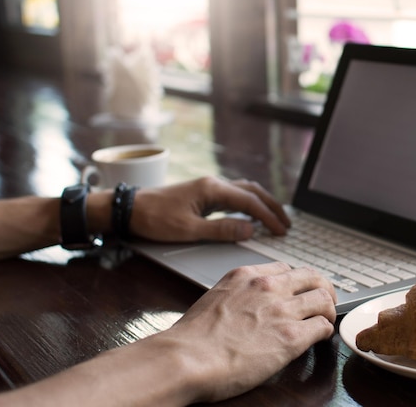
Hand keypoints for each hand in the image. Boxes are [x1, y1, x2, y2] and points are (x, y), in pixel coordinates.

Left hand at [129, 176, 290, 242]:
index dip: (268, 217)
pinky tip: (251, 213)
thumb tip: (250, 230)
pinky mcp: (203, 193)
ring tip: (274, 218)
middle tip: (286, 223)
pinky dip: (248, 203)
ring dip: (261, 203)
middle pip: (252, 191)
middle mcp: (213, 184)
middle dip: (271, 206)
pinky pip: (233, 195)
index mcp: (212, 189)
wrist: (129, 208)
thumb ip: (221, 230)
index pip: (249, 202)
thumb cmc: (154, 219)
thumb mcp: (188, 230)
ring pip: (244, 190)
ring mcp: (208, 187)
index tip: (281, 231)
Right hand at [169, 262, 336, 402]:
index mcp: (246, 275)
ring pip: (323, 298)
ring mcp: (282, 310)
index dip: (296, 281)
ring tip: (325, 319)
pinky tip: (320, 337)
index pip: (285, 269)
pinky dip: (325, 330)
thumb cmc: (192, 338)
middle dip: (322, 288)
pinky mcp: (291, 337)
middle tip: (324, 300)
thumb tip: (244, 307)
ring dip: (328, 309)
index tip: (299, 291)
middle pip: (312, 276)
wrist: (187, 358)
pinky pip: (323, 326)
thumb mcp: (215, 298)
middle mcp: (267, 287)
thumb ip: (236, 295)